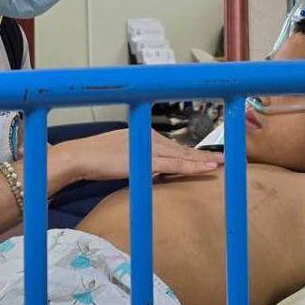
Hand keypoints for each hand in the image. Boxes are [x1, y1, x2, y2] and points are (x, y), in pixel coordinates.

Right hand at [53, 129, 222, 182]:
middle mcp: (149, 137)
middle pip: (181, 148)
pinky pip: (176, 163)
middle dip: (203, 154)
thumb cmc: (92, 158)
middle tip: (225, 158)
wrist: (79, 156)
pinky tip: (208, 167)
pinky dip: (194, 165)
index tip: (204, 157)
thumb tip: (145, 170)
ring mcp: (149, 147)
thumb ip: (134, 160)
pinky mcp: (147, 159)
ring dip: (204, 159)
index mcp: (142, 134)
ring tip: (223, 163)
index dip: (189, 153)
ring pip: (183, 155)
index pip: (171, 146)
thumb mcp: (117, 156)